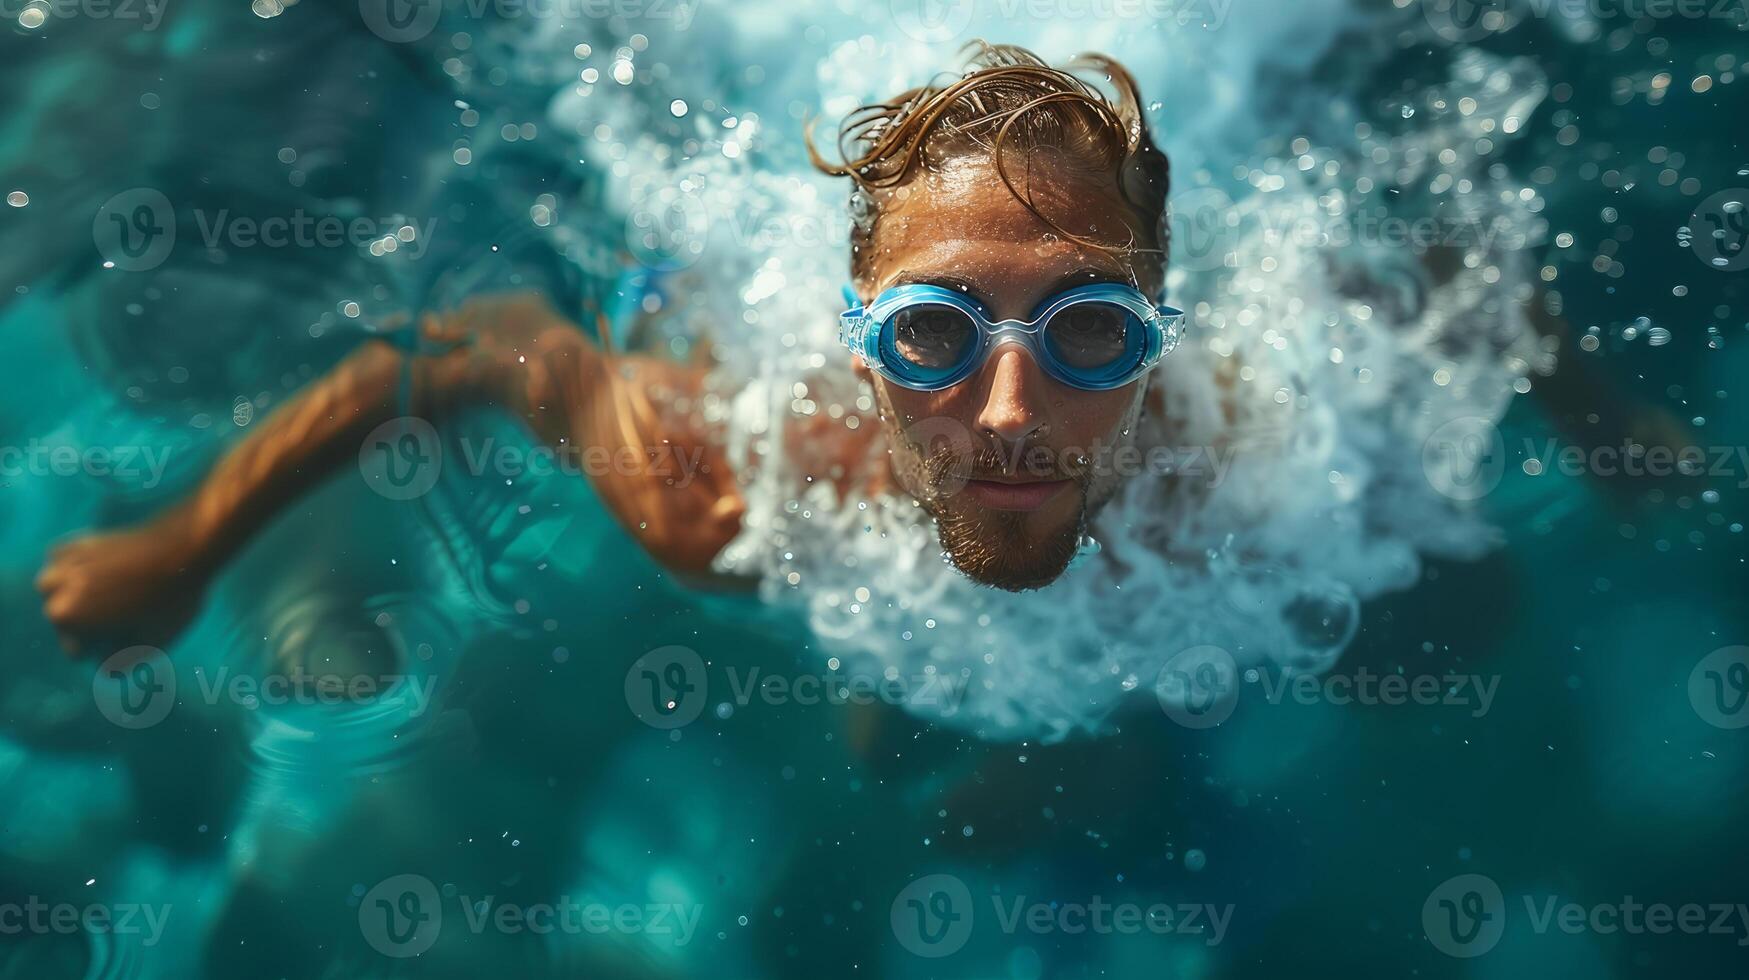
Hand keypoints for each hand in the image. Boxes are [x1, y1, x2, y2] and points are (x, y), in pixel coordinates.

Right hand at [36, 508, 209, 657]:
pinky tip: (106, 571)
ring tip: (113, 594)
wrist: (185, 547)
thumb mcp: (152, 643)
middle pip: (64, 619)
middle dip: (88, 622)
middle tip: (127, 612)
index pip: (77, 650)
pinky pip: (63, 564)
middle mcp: (54, 588)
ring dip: (75, 595)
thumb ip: (123, 663)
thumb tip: (106, 671)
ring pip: (56, 590)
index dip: (106, 648)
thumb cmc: (170, 600)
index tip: (131, 633)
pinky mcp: (77, 540)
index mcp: (66, 616)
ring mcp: (63, 561)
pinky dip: (76, 569)